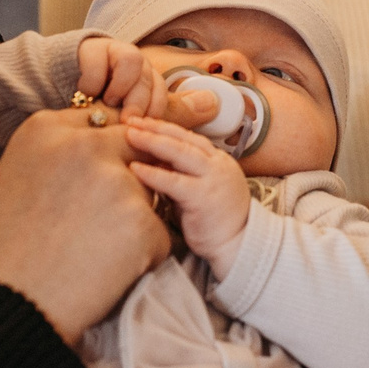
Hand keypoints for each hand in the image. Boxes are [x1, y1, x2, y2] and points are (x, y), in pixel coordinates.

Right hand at [0, 107, 170, 343]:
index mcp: (45, 130)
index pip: (102, 123)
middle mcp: (84, 145)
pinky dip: (141, 259)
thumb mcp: (13, 178)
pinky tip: (103, 275)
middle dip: (129, 182)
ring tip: (92, 255)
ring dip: (133, 223)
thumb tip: (96, 159)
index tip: (102, 180)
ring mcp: (116, 181)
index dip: (107, 155)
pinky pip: (159, 236)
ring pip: (149, 195)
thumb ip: (58, 159)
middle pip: (134, 150)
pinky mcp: (141, 222)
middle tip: (106, 222)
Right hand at [71, 36, 217, 129]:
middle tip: (125, 123)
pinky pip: (101, 59)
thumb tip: (214, 105)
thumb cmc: (98, 110)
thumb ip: (172, 113)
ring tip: (105, 106)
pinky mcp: (92, 48)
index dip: (155, 113)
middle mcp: (137, 67)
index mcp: (149, 82)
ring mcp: (116, 54)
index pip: (164, 95)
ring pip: (135, 63)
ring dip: (122, 89)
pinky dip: (95, 80)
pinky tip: (87, 93)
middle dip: (140, 104)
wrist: (57, 91)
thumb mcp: (133, 117)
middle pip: (152, 79)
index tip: (141, 131)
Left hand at [123, 115, 252, 273]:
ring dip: (153, 142)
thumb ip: (181, 175)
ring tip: (130, 135)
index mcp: (218, 161)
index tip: (142, 121)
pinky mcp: (203, 198)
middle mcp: (218, 165)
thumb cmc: (215, 223)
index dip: (164, 127)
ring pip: (180, 152)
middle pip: (182, 138)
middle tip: (130, 120)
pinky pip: (174, 182)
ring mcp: (213, 179)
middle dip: (155, 127)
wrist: (238, 247)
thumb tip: (153, 163)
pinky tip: (135, 168)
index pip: (188, 137)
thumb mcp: (198, 191)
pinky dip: (153, 174)